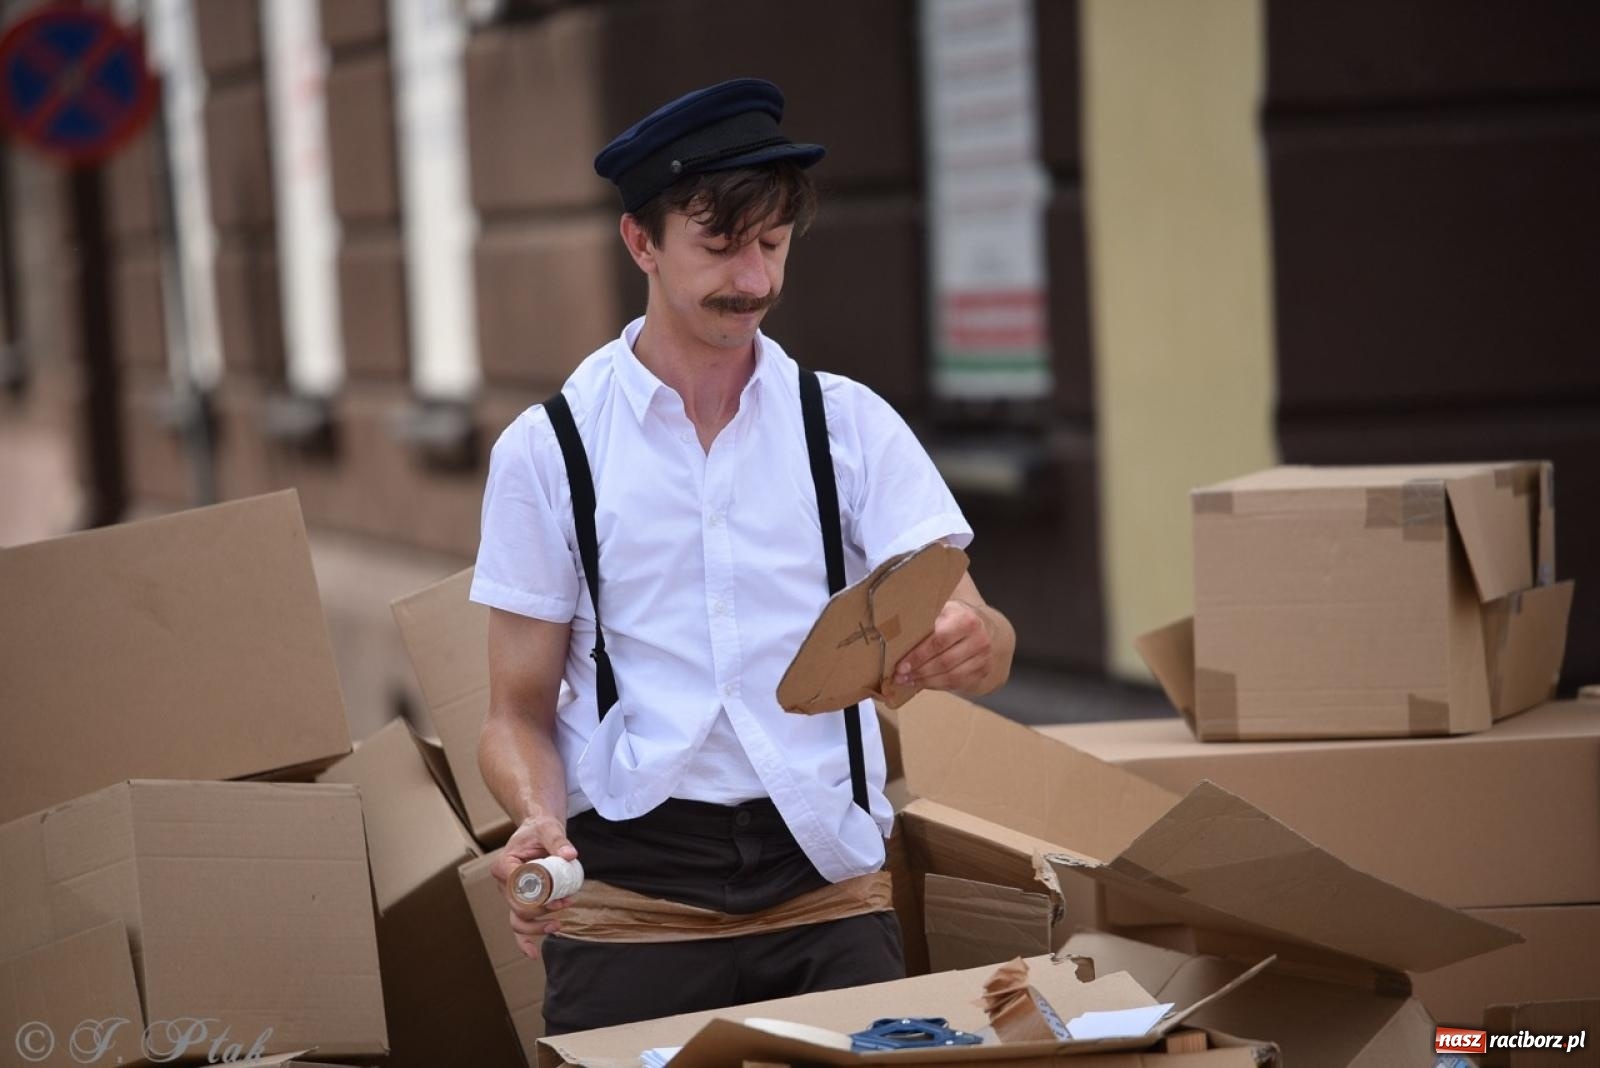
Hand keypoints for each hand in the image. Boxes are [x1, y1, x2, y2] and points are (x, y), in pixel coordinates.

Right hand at [492, 813, 577, 959]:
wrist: (537, 830)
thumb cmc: (539, 829)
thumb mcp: (548, 829)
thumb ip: (558, 840)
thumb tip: (570, 855)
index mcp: (504, 865)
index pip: (515, 887)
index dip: (535, 897)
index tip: (556, 896)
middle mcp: (504, 884)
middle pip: (517, 907)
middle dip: (540, 912)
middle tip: (563, 906)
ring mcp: (511, 896)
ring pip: (517, 921)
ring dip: (536, 928)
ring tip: (557, 925)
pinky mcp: (520, 903)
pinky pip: (518, 926)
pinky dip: (524, 942)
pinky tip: (533, 954)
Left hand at [893, 598, 995, 693]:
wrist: (982, 626)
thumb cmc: (954, 618)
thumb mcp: (942, 611)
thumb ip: (926, 621)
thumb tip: (897, 634)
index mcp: (966, 621)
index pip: (939, 641)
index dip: (918, 655)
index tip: (902, 665)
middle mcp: (979, 640)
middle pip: (944, 662)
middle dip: (919, 671)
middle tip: (900, 677)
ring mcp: (983, 658)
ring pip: (951, 676)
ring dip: (926, 681)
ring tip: (908, 681)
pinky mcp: (982, 672)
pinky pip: (957, 684)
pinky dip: (937, 685)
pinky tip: (923, 683)